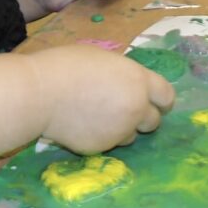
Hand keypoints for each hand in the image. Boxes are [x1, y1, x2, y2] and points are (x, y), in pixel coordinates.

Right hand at [28, 45, 174, 153]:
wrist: (40, 94)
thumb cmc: (66, 66)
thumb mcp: (102, 59)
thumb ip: (122, 74)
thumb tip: (125, 84)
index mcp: (138, 81)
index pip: (166, 96)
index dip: (162, 101)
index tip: (157, 103)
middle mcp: (135, 108)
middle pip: (154, 121)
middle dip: (143, 118)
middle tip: (124, 112)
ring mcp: (119, 131)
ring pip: (131, 136)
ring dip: (121, 130)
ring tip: (96, 117)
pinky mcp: (101, 148)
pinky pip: (108, 145)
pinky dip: (100, 137)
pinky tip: (81, 125)